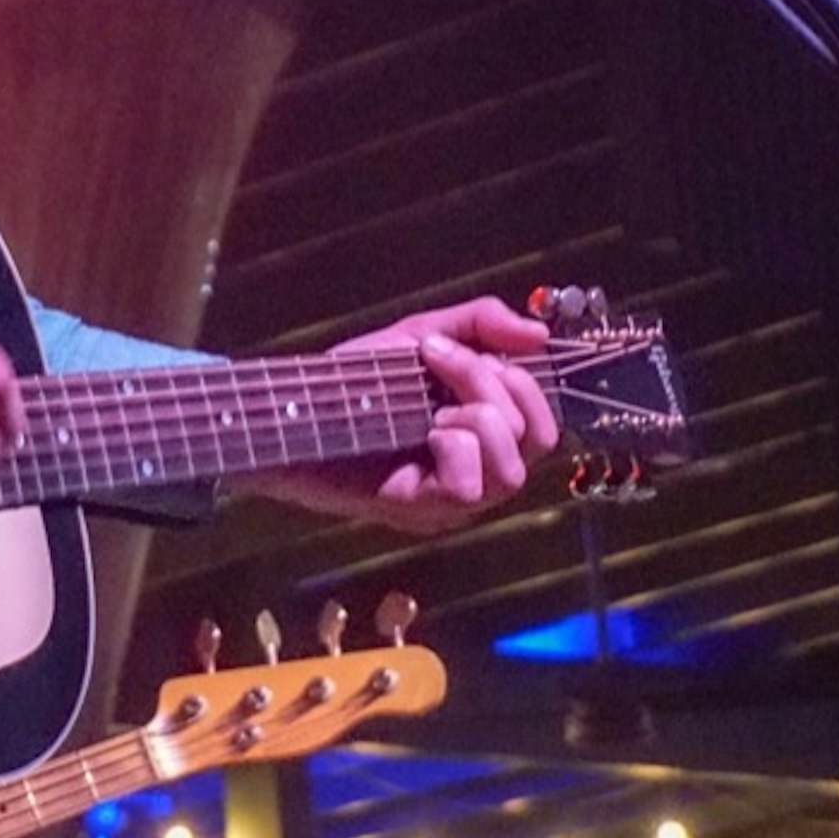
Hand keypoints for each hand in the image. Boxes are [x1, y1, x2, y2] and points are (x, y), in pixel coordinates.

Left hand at [244, 296, 560, 533]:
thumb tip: (539, 334)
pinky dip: (454, 447)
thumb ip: (479, 326)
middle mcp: (476, 477)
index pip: (545, 427)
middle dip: (491, 384)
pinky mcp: (417, 511)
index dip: (522, 380)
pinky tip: (424, 433)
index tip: (454, 347)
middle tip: (438, 360)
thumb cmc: (354, 383)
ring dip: (477, 418)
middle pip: (536, 442)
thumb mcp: (421, 337)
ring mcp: (450, 502)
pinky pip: (468, 488)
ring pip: (510, 473)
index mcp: (484, 440)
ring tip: (432, 407)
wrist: (293, 408)